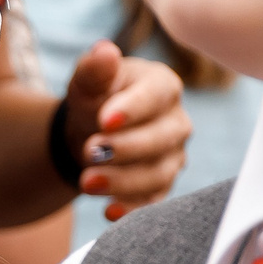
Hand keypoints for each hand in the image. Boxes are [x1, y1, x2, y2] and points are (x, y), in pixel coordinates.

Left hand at [59, 42, 190, 219]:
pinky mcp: (162, 185)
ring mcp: (172, 156)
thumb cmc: (96, 98)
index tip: (104, 119)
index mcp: (163, 87)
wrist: (91, 131)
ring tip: (86, 182)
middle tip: (90, 151)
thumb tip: (103, 51)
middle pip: (161, 138)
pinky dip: (132, 209)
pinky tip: (109, 212)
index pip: (155, 97)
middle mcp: (175, 122)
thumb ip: (95, 69)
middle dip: (125, 148)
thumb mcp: (88, 81)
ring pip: (158, 173)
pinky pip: (153, 202)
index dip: (132, 109)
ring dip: (123, 181)